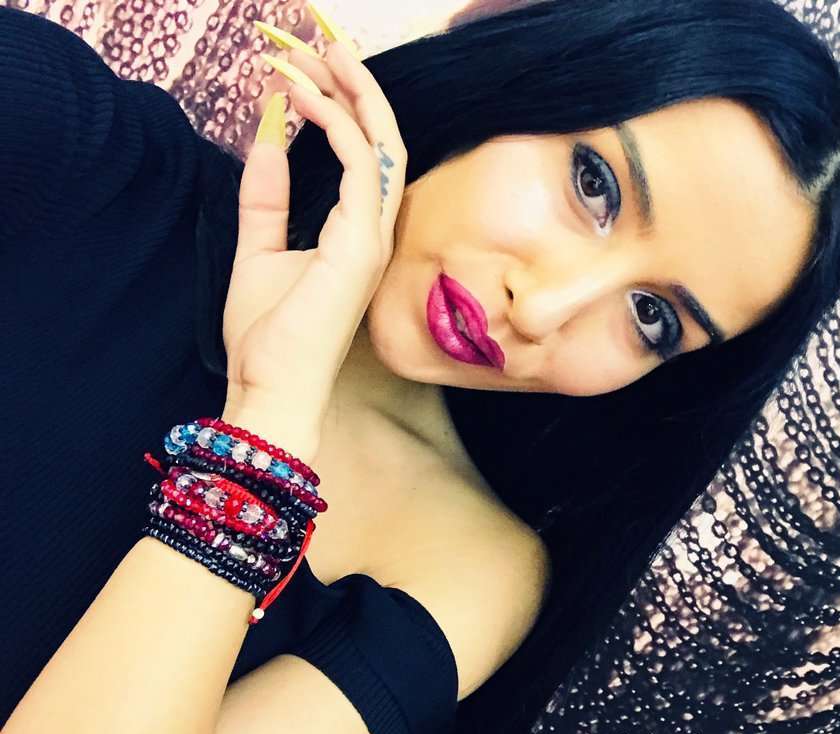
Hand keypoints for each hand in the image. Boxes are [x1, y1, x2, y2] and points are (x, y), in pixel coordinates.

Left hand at [221, 40, 406, 460]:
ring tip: (306, 55)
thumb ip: (266, 196)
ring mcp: (375, 236)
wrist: (271, 386)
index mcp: (358, 233)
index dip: (342, 106)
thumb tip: (268, 137)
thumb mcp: (259, 248)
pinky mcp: (361, 242)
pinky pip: (355, 162)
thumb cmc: (270, 335)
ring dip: (344, 92)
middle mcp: (376, 230)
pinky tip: (296, 96)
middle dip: (354, 85)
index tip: (303, 70)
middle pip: (381, 139)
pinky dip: (330, 122)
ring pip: (377, 142)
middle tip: (320, 43)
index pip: (364, 155)